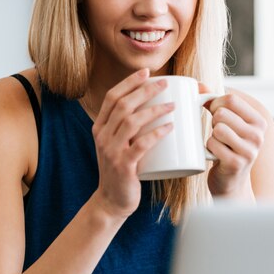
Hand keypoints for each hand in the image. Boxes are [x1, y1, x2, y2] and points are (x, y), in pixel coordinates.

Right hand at [92, 69, 174, 218]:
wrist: (111, 201)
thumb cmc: (122, 169)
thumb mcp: (118, 144)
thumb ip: (128, 127)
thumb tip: (155, 105)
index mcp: (100, 127)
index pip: (112, 97)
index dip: (129, 82)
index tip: (147, 72)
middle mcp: (102, 136)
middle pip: (122, 105)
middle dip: (145, 90)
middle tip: (166, 83)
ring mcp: (111, 151)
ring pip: (131, 122)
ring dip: (154, 110)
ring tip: (173, 105)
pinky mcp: (123, 166)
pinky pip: (140, 145)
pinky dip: (156, 134)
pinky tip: (170, 127)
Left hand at [200, 85, 267, 199]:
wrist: (230, 183)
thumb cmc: (226, 146)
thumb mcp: (226, 123)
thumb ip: (213, 101)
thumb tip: (198, 86)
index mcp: (258, 121)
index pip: (231, 99)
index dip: (215, 103)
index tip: (214, 114)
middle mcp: (258, 135)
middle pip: (222, 113)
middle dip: (213, 121)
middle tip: (217, 132)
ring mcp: (249, 150)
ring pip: (217, 128)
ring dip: (211, 135)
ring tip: (218, 144)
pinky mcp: (236, 163)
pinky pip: (212, 144)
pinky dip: (208, 148)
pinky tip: (215, 155)